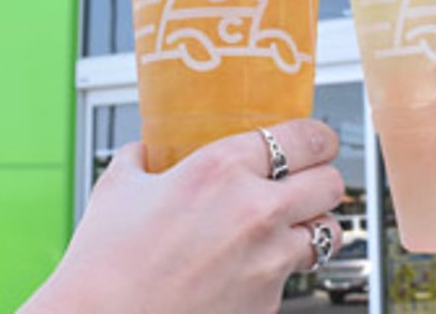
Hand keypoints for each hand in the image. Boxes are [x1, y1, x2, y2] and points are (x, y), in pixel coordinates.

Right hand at [20, 120, 344, 313]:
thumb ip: (138, 162)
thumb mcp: (115, 192)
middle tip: (308, 183)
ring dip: (315, 227)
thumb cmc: (103, 266)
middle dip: (323, 181)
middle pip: (332, 182)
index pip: (305, 138)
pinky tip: (250, 271)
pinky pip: (294, 276)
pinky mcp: (269, 302)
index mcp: (222, 170)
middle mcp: (256, 210)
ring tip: (292, 228)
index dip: (319, 138)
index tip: (317, 142)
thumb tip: (142, 150)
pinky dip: (280, 272)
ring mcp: (268, 259)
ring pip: (329, 232)